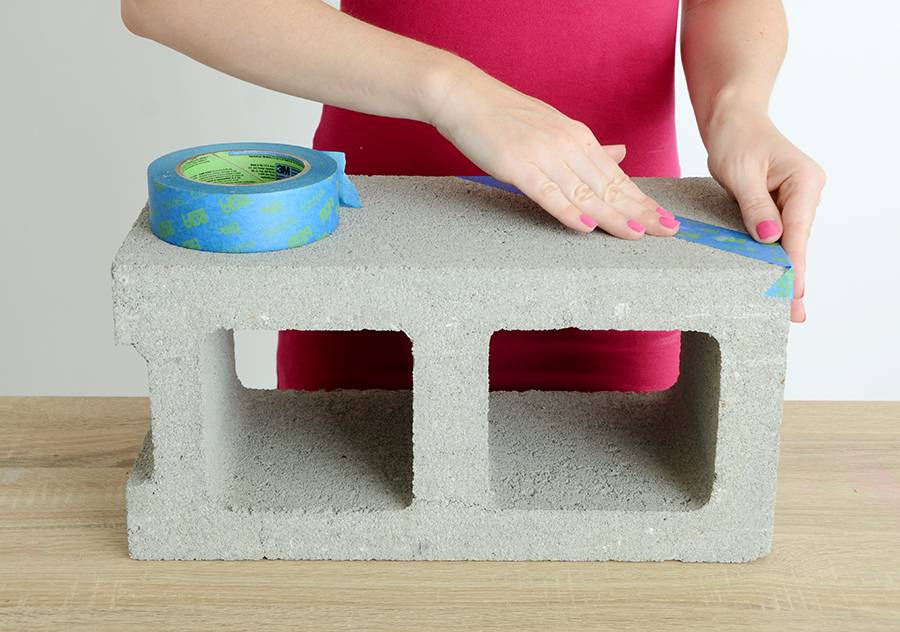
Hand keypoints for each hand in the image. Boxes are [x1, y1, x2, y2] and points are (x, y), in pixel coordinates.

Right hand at [424, 61, 680, 238]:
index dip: (642, 200)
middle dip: (641, 210)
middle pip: (609, 186)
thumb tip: (620, 154)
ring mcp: (544, 156)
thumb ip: (587, 147)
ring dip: (612, 215)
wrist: (466, 97)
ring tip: (637, 234)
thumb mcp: (555, 126)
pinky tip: (585, 225)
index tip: (665, 219)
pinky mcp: (518, 166)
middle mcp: (567, 146)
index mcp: (578, 138)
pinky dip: (567, 210)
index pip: (616, 177)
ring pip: (585, 192)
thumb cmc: (506, 115)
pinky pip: (547, 192)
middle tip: (668, 231)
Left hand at [704, 111, 825, 321]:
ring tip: (783, 305)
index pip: (798, 231)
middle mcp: (806, 191)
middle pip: (798, 242)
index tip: (794, 292)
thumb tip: (769, 237)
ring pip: (790, 242)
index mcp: (804, 181)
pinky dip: (774, 256)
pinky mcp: (782, 204)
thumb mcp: (740, 172)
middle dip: (793, 277)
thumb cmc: (736, 138)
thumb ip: (754, 206)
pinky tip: (774, 279)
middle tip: (793, 314)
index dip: (794, 266)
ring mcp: (796, 199)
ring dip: (784, 270)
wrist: (733, 119)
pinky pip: (780, 235)